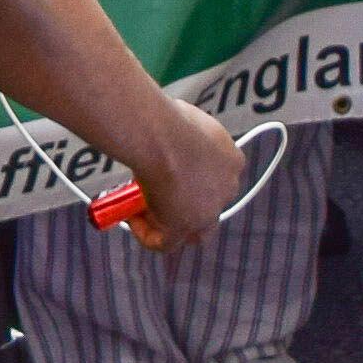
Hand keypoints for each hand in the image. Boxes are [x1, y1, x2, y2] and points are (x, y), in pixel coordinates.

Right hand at [117, 99, 245, 253]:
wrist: (163, 137)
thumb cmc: (170, 121)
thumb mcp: (186, 119)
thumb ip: (185, 135)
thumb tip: (167, 133)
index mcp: (232, 161)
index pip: (219, 178)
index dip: (195, 179)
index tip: (170, 172)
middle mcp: (227, 189)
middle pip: (209, 208)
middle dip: (185, 207)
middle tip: (157, 196)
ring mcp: (208, 212)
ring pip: (193, 232)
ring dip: (167, 224)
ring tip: (139, 210)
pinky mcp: (185, 228)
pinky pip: (165, 242)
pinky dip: (146, 235)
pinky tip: (130, 219)